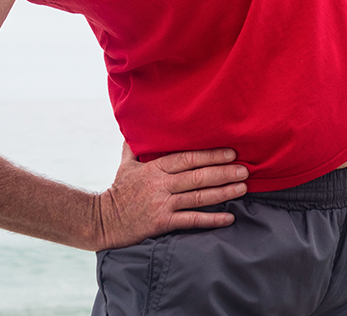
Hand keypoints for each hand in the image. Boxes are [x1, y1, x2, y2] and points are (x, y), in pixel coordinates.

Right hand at [91, 143, 249, 249]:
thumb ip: (136, 145)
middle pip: (198, 176)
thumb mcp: (125, 163)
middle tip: (245, 169)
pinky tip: (229, 217)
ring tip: (243, 188)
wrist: (101, 221)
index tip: (231, 152)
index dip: (210, 155)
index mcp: (154, 168)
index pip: (188, 158)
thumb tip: (139, 124)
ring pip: (198, 197)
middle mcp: (160, 184)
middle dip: (224, 172)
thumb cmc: (118, 190)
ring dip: (223, 192)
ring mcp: (162, 204)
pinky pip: (191, 220)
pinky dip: (211, 219)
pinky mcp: (161, 223)